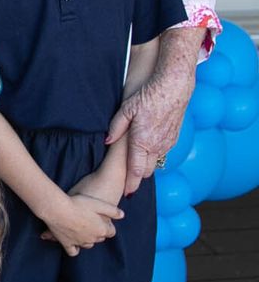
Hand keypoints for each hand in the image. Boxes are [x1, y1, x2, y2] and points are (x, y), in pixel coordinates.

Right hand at [40, 177, 120, 244]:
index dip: (109, 225)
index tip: (104, 219)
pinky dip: (75, 248)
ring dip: (88, 239)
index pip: (111, 232)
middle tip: (92, 221)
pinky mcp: (67, 243)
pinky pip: (74, 251)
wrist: (58, 209)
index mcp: (102, 229)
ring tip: (83, 229)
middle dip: (99, 231)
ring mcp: (79, 242)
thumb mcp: (98, 203)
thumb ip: (112, 210)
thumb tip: (122, 215)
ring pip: (88, 244)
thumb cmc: (78, 204)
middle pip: (100, 238)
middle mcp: (92, 238)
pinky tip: (74, 243)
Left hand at [105, 31, 197, 193]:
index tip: (125, 193)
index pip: (135, 171)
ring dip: (145, 166)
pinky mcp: (174, 138)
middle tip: (127, 180)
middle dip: (136, 177)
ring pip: (155, 163)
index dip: (130, 184)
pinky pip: (162, 153)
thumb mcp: (126, 109)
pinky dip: (153, 155)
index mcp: (143, 142)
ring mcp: (167, 143)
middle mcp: (157, 146)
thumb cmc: (149, 96)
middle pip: (146, 171)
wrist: (174, 87)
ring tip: (135, 165)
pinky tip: (147, 150)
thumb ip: (116, 127)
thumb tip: (106, 142)